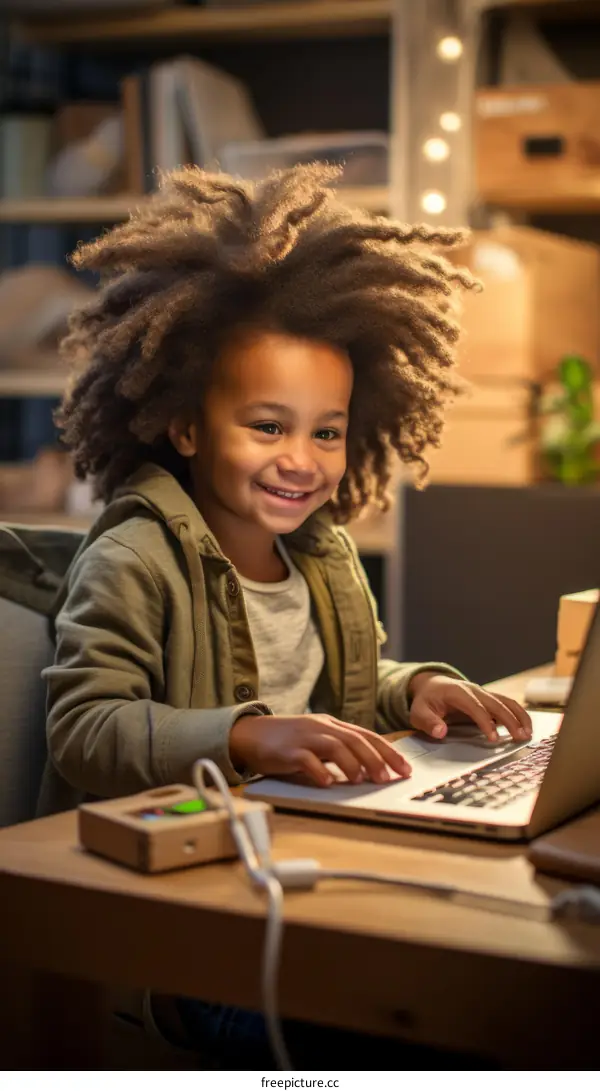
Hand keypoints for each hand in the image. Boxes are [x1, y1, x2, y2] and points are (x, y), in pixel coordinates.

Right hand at [230, 713, 411, 787]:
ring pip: (334, 746)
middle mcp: (321, 727)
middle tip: (388, 778)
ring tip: (362, 780)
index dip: (388, 751)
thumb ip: (340, 750)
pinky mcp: (287, 750)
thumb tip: (370, 768)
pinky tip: (328, 783)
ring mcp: (304, 737)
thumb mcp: (317, 740)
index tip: (404, 768)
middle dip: (375, 759)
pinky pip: (305, 759)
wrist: (250, 733)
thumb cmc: (287, 741)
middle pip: (354, 739)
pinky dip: (318, 770)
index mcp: (332, 725)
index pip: (366, 735)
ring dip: (351, 763)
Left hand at [408, 673, 531, 742]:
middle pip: (495, 703)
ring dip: (518, 716)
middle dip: (509, 720)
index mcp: (457, 692)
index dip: (485, 722)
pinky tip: (525, 727)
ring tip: (528, 733)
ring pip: (505, 701)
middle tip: (520, 737)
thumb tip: (441, 732)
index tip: (494, 739)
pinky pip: (506, 704)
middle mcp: (473, 690)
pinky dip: (517, 714)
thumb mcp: (418, 712)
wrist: (431, 685)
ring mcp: (482, 693)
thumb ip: (428, 722)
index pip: (475, 707)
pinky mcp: (488, 698)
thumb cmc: (426, 701)